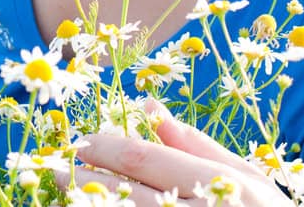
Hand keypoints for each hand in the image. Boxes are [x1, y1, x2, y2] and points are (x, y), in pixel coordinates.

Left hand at [62, 100, 288, 204]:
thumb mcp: (247, 179)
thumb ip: (197, 145)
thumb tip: (149, 106)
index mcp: (223, 185)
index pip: (144, 159)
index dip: (104, 149)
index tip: (80, 142)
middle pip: (124, 192)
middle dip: (84, 178)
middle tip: (56, 166)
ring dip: (87, 206)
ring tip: (63, 195)